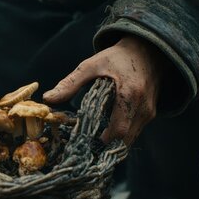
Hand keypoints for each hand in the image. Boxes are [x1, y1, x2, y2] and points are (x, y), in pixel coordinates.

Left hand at [43, 36, 169, 145]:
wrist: (147, 51)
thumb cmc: (117, 57)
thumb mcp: (91, 65)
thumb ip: (70, 83)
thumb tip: (48, 99)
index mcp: (129, 94)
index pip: (118, 129)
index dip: (102, 141)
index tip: (84, 143)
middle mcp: (143, 106)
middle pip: (124, 139)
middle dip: (105, 146)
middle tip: (84, 147)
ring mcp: (149, 112)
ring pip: (130, 138)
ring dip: (113, 142)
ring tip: (92, 141)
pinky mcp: (150, 114)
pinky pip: (134, 132)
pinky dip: (120, 135)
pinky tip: (105, 132)